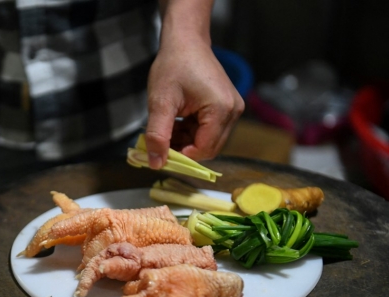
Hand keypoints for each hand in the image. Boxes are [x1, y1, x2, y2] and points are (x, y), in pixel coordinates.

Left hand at [145, 0, 244, 168]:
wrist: (185, 41)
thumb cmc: (173, 66)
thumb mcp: (160, 102)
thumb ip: (158, 134)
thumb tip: (156, 163)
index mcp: (221, 110)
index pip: (204, 149)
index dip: (181, 156)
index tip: (160, 153)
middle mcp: (233, 111)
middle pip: (209, 147)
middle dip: (184, 148)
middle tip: (161, 140)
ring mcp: (232, 109)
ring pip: (208, 141)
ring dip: (186, 140)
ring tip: (168, 126)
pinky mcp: (227, 107)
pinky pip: (210, 131)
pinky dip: (191, 132)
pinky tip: (177, 121)